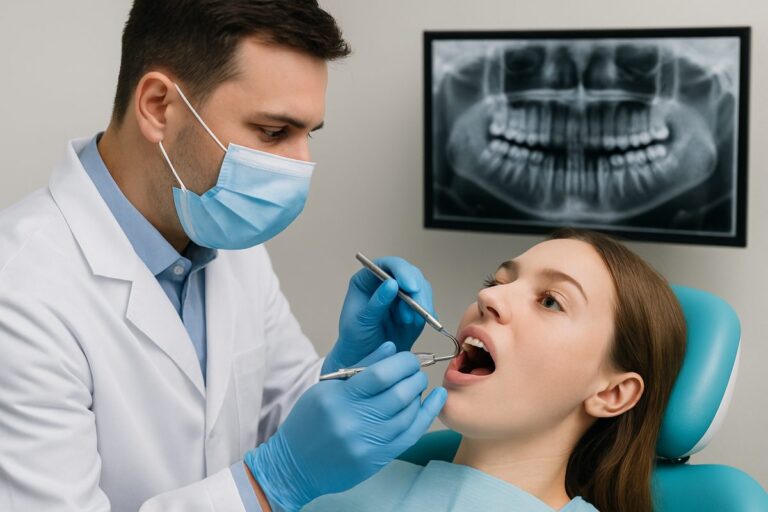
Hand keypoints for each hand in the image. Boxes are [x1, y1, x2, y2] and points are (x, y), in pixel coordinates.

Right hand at [245, 343, 446, 510]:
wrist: (295, 465)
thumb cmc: (309, 422)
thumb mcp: (327, 388)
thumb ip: (361, 367)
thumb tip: (392, 348)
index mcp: (338, 398)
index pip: (381, 374)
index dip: (402, 362)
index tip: (408, 357)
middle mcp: (353, 421)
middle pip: (399, 394)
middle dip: (414, 377)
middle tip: (415, 370)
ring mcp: (366, 443)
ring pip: (408, 414)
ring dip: (418, 395)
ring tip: (415, 386)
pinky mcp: (376, 459)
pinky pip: (410, 435)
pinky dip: (426, 415)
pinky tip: (435, 400)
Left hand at [323, 256, 433, 373]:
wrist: (363, 360)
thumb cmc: (355, 339)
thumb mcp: (360, 321)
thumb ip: (376, 302)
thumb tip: (392, 284)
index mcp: (367, 279)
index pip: (387, 265)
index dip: (402, 271)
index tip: (410, 286)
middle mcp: (386, 284)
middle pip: (409, 274)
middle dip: (417, 290)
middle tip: (420, 307)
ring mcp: (401, 296)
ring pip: (421, 289)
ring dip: (421, 304)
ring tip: (409, 322)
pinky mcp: (413, 310)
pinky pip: (426, 307)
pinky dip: (426, 315)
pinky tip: (418, 325)